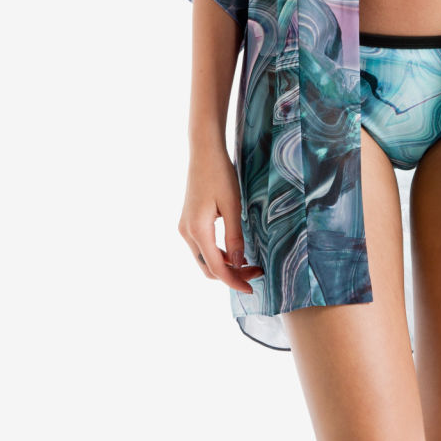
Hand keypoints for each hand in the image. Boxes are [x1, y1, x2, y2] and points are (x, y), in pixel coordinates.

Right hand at [178, 142, 264, 293]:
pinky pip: (202, 247)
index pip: (216, 267)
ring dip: (224, 265)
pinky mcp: (188, 221)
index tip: (251, 289)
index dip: (234, 281)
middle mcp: (186, 232)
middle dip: (231, 275)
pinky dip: (217, 254)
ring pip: (204, 258)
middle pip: (208, 267)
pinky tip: (234, 250)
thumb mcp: (233, 205)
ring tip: (248, 262)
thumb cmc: (220, 174)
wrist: (204, 151)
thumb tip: (239, 263)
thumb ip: (235, 236)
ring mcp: (185, 227)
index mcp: (197, 230)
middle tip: (255, 272)